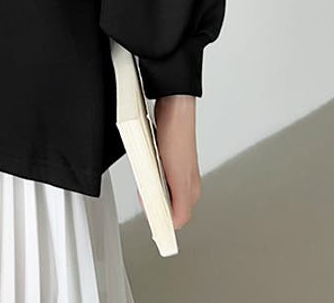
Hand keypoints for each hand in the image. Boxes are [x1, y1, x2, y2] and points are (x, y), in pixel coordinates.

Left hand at [150, 94, 201, 229]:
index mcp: (191, 191)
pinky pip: (155, 174)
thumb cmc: (178, 136)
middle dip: (153, 205)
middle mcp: (186, 182)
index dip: (161, 220)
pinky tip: (143, 169)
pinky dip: (148, 175)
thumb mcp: (178, 178)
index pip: (177, 219)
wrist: (174, 108)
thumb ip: (179, 205)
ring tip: (142, 183)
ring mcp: (176, 169)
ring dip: (149, 190)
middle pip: (167, 206)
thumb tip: (174, 223)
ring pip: (160, 190)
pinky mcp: (167, 157)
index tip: (149, 218)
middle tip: (143, 198)